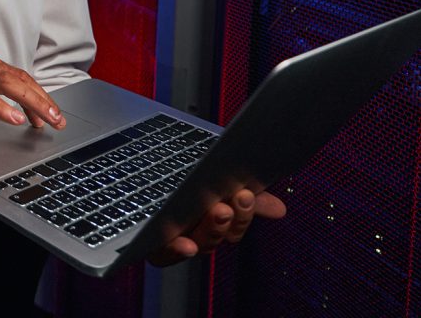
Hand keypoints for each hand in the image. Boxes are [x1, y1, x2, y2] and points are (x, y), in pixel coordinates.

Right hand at [0, 44, 65, 128]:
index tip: (51, 112)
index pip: (17, 74)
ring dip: (30, 103)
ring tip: (46, 119)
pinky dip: (0, 107)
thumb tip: (17, 103)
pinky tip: (14, 118)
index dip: (38, 93)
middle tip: (58, 118)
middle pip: (17, 78)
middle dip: (42, 99)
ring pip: (5, 84)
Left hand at [147, 188, 286, 265]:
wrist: (140, 167)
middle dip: (232, 219)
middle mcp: (191, 234)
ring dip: (212, 229)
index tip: (248, 194)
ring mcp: (171, 239)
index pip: (232, 229)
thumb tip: (279, 209)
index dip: (241, 218)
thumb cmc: (176, 180)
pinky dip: (177, 250)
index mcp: (208, 222)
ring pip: (199, 245)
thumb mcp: (209, 181)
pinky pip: (164, 254)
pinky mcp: (149, 242)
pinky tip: (185, 243)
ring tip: (218, 209)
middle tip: (238, 197)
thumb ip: (242, 196)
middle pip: (218, 237)